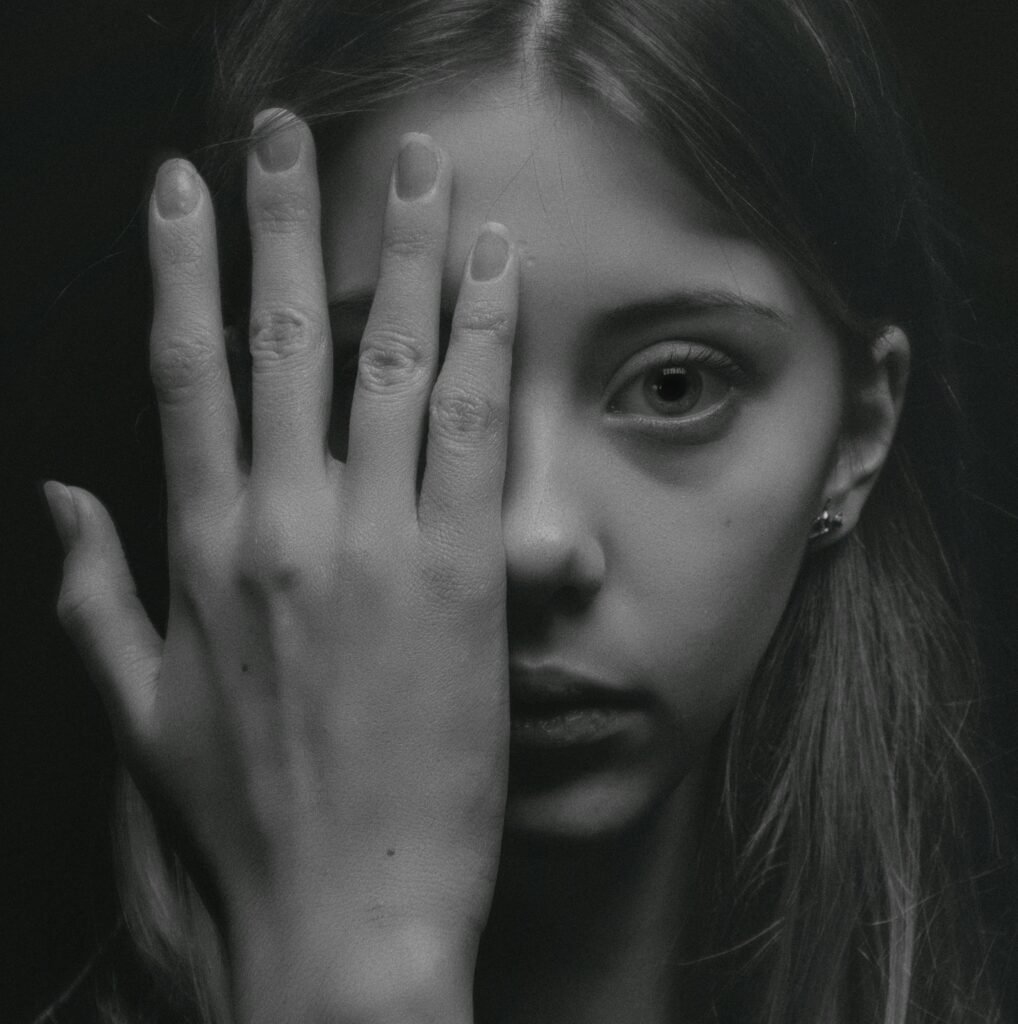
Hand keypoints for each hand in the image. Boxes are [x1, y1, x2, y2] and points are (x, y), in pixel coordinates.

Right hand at [45, 111, 517, 1022]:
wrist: (341, 915)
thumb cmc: (245, 820)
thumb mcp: (139, 709)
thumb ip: (91, 593)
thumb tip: (62, 497)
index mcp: (202, 552)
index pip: (183, 371)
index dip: (181, 267)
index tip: (183, 188)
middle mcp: (286, 528)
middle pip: (283, 339)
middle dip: (283, 219)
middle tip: (288, 130)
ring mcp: (377, 545)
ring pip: (392, 361)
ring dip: (406, 252)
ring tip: (421, 170)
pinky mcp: (462, 576)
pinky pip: (476, 428)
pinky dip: (486, 338)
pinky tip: (496, 269)